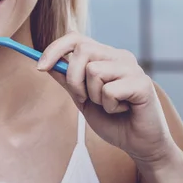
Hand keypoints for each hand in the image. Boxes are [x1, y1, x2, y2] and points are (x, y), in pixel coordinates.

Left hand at [37, 32, 177, 165]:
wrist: (139, 144)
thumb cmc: (113, 121)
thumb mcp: (83, 99)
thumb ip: (68, 81)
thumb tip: (46, 64)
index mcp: (105, 56)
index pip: (76, 38)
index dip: (54, 49)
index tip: (40, 67)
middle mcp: (119, 56)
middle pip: (83, 49)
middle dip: (74, 79)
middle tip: (84, 99)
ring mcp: (132, 68)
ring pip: (94, 70)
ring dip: (94, 96)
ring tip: (109, 106)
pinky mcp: (142, 83)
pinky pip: (110, 90)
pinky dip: (110, 107)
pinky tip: (122, 110)